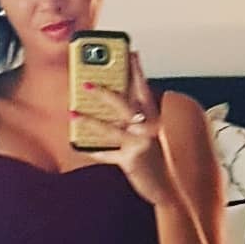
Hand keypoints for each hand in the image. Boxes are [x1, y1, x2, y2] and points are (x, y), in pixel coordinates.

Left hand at [71, 52, 177, 206]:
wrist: (171, 191)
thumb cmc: (160, 163)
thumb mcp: (152, 137)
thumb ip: (139, 122)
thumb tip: (113, 109)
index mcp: (155, 119)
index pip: (145, 89)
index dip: (138, 71)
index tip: (130, 52)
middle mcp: (149, 128)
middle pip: (125, 105)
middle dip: (104, 92)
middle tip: (86, 82)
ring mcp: (140, 144)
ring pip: (111, 129)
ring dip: (90, 120)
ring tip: (73, 112)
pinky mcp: (131, 161)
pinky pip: (107, 154)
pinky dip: (92, 150)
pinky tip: (77, 144)